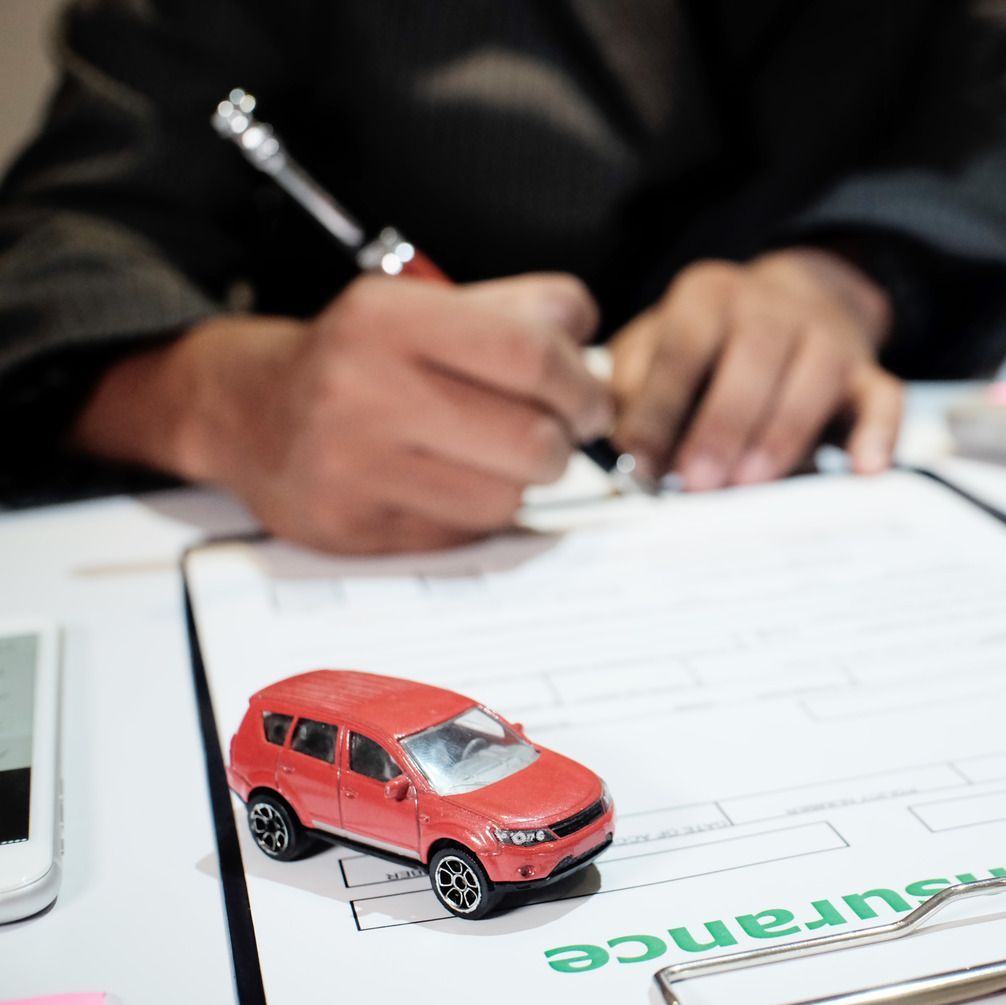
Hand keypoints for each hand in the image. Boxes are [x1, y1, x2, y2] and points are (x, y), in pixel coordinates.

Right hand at [70, 273, 611, 552]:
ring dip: (520, 481)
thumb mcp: (426, 305)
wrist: (249, 412)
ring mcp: (352, 467)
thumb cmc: (360, 357)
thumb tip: (586, 328)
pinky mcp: (354, 528)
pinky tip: (448, 482)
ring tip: (493, 456)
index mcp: (387, 319)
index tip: (590, 399)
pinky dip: (476, 511)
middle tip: (557, 433)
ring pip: (506, 497)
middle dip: (564, 441)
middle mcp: (361, 390)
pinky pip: (464, 532)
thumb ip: (518, 308)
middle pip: (532, 440)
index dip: (581, 384)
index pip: (529, 354)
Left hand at [610, 248, 903, 490]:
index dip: (661, 407)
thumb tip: (625, 450)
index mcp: (708, 296)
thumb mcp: (654, 349)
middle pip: (753, 358)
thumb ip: (634, 391)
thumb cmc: (708, 347)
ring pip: (815, 379)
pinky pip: (884, 398)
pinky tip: (865, 468)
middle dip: (723, 424)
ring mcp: (826, 337)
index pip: (683, 347)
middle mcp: (771, 306)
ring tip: (753, 483)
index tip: (642, 462)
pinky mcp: (868, 372)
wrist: (791, 306)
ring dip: (783, 433)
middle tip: (699, 481)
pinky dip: (879, 433)